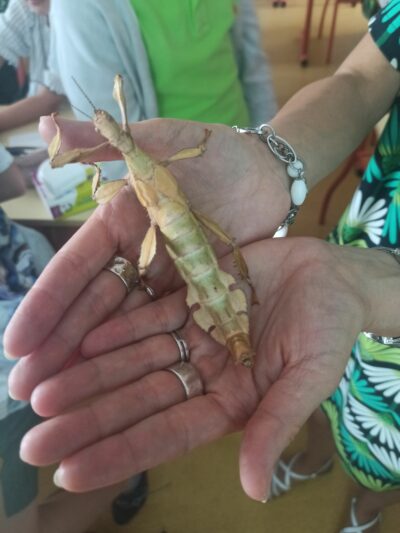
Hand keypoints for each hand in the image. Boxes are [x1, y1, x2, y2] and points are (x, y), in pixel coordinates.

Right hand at [4, 115, 290, 395]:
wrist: (266, 173)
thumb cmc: (215, 152)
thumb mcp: (162, 142)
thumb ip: (109, 143)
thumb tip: (49, 128)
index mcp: (119, 221)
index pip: (75, 268)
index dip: (46, 306)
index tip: (16, 344)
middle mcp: (134, 255)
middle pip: (92, 307)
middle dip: (59, 348)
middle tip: (25, 392)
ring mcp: (163, 280)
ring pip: (121, 326)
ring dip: (91, 364)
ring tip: (59, 401)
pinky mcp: (192, 296)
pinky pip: (160, 330)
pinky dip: (136, 357)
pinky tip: (114, 388)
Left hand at [14, 238, 367, 500]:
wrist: (333, 276)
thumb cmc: (330, 329)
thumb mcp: (308, 377)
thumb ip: (275, 425)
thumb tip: (253, 491)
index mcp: (231, 401)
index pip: (168, 433)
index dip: (121, 453)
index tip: (71, 474)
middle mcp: (205, 372)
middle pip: (139, 400)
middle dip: (88, 420)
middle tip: (34, 443)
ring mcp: (195, 335)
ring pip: (134, 358)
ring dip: (89, 375)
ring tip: (41, 395)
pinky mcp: (190, 299)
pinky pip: (148, 315)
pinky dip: (117, 328)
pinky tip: (82, 340)